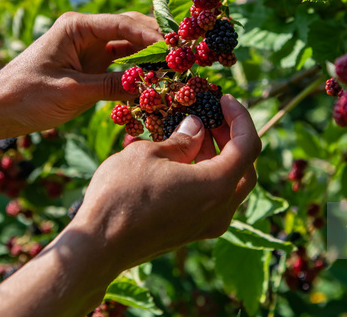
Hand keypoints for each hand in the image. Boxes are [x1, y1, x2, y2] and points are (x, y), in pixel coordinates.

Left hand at [0, 12, 162, 134]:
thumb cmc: (27, 94)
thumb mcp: (72, 91)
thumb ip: (112, 86)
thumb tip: (150, 86)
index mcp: (77, 27)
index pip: (124, 25)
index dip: (153, 37)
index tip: (176, 51)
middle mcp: (86, 33)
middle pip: (131, 31)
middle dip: (157, 44)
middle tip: (183, 59)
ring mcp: (89, 50)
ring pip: (130, 49)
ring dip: (150, 59)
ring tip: (175, 71)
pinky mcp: (90, 68)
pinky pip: (121, 67)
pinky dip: (137, 74)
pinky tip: (155, 83)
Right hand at [70, 94, 260, 272]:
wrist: (98, 247)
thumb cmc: (121, 195)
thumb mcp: (148, 154)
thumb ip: (181, 140)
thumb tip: (196, 127)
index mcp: (217, 187)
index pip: (248, 146)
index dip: (240, 117)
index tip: (223, 98)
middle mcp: (220, 210)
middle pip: (244, 168)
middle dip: (232, 137)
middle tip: (212, 115)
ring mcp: (207, 226)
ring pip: (229, 185)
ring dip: (218, 156)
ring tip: (193, 132)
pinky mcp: (191, 233)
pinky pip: (211, 199)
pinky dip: (206, 175)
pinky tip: (182, 159)